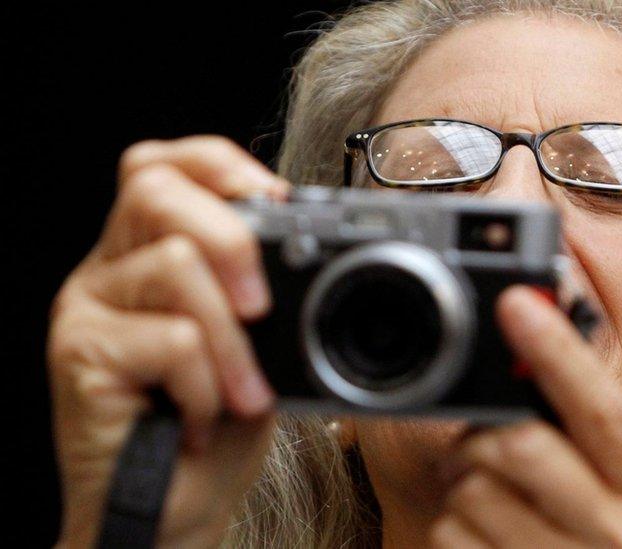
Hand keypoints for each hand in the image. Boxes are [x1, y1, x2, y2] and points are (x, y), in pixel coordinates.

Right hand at [47, 136, 288, 547]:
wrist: (175, 512)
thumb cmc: (218, 427)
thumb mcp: (258, 345)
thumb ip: (263, 292)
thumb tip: (310, 251)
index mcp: (151, 252)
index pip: (166, 164)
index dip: (221, 164)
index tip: (277, 202)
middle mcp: (110, 268)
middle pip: (154, 187)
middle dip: (230, 237)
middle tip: (262, 307)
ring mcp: (88, 307)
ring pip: (175, 266)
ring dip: (232, 342)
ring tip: (242, 396)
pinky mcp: (78, 354)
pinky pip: (169, 339)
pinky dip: (206, 384)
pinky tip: (199, 418)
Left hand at [430, 286, 621, 547]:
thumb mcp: (620, 499)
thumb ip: (585, 439)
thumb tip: (534, 355)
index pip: (602, 410)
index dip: (558, 352)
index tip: (515, 302)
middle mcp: (619, 536)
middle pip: (523, 447)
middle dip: (480, 439)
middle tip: (473, 448)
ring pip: (472, 492)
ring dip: (458, 487)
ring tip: (478, 501)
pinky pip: (449, 536)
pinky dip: (448, 528)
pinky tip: (477, 539)